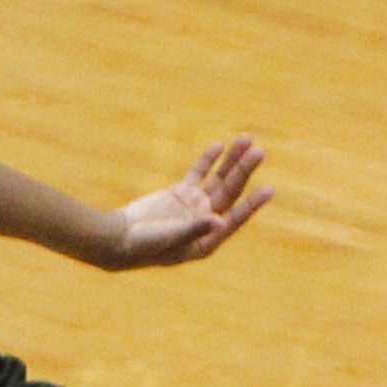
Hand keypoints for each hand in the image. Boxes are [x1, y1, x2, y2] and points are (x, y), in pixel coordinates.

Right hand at [113, 136, 272, 267]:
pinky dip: (208, 160)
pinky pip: (198, 173)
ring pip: (217, 179)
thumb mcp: (171, 238)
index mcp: (207, 240)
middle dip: (243, 172)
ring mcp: (193, 206)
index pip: (233, 218)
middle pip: (230, 192)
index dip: (251, 205)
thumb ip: (195, 229)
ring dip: (231, 161)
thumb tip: (221, 222)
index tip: (268, 190)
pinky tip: (220, 145)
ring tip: (246, 139)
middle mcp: (205, 222)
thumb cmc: (144, 246)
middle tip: (259, 152)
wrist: (118, 238)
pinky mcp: (180, 193)